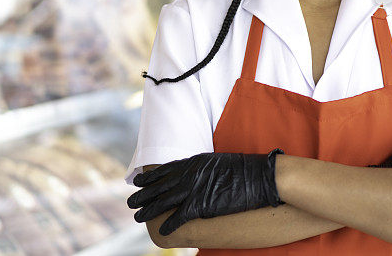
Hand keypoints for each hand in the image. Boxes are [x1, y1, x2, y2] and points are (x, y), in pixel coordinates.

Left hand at [128, 149, 283, 234]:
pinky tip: (162, 230)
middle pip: (160, 186)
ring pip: (164, 201)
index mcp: (194, 162)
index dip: (150, 177)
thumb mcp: (219, 161)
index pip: (165, 169)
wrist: (261, 177)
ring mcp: (194, 189)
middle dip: (143, 195)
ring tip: (137, 217)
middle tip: (130, 202)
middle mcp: (189, 174)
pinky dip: (169, 224)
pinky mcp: (201, 205)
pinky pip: (179, 216)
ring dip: (149, 210)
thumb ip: (203, 167)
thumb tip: (196, 171)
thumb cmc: (245, 169)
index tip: (138, 181)